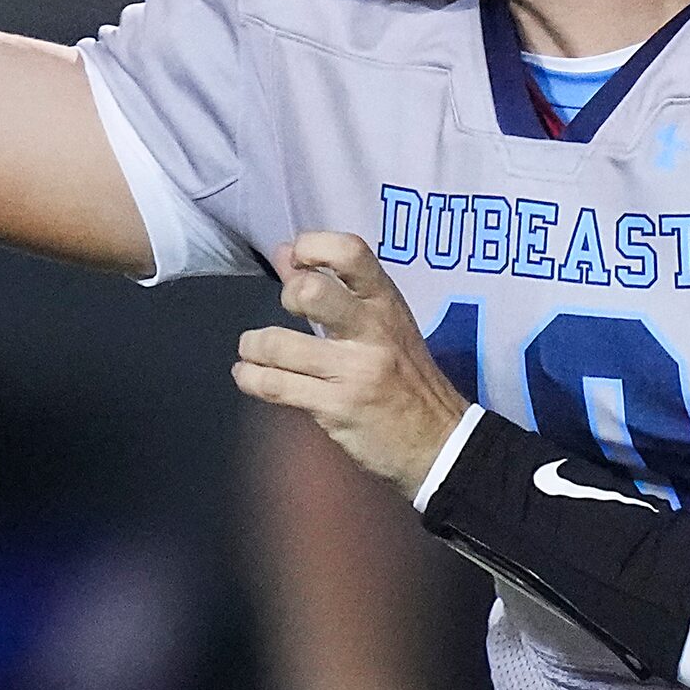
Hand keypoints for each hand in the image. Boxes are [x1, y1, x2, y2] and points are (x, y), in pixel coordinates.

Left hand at [232, 231, 473, 499]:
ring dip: (254, 346)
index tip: (296, 257)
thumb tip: (285, 252)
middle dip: (288, 296)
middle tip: (285, 310)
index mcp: (387, 304)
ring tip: (252, 352)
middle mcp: (372, 332)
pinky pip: (277, 386)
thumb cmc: (408, 378)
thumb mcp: (381, 324)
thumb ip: (332, 286)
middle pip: (312, 294)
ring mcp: (354, 372)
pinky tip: (248, 376)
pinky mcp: (337, 408)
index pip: (350, 252)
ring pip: (281, 345)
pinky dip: (250, 378)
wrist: (441, 443)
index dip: (313, 246)